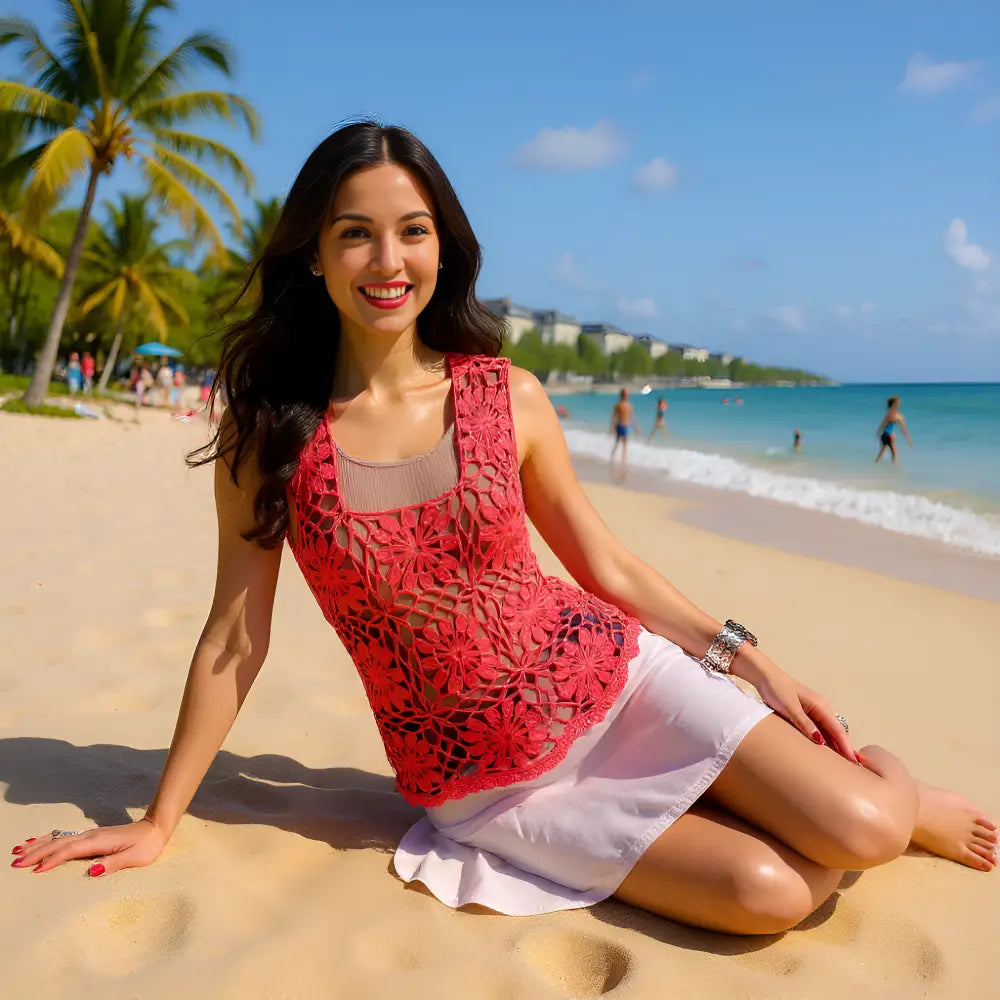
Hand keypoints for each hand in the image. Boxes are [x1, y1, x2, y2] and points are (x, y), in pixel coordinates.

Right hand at [10, 818, 167, 877]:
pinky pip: (64, 837)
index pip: (69, 851)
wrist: (155, 828)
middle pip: (58, 843)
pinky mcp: (91, 837)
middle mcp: (91, 836)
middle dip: (36, 852)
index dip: (52, 860)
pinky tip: (39, 842)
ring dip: (38, 845)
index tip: (35, 870)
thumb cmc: (147, 845)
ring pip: (58, 838)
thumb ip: (113, 863)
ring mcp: (90, 835)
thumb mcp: (135, 858)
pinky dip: (48, 839)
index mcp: (99, 842)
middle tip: (15, 862)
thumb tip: (92, 870)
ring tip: (18, 851)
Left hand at [738, 653, 858, 761]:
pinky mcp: (806, 714)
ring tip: (841, 765)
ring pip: (829, 732)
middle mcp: (821, 708)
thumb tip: (820, 741)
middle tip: (853, 769)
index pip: (838, 730)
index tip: (854, 762)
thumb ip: (803, 723)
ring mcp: (814, 711)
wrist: (764, 676)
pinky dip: (824, 741)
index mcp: (820, 705)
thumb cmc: (776, 688)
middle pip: (837, 732)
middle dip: (845, 749)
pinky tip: (824, 751)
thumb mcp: (789, 707)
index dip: (846, 747)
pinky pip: (819, 730)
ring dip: (835, 746)